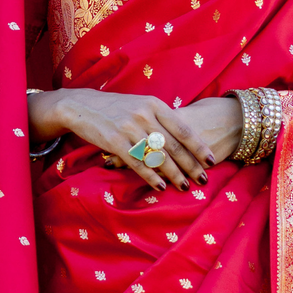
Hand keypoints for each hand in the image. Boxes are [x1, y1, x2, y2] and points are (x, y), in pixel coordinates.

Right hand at [28, 90, 238, 190]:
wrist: (81, 105)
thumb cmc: (115, 108)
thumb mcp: (140, 105)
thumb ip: (160, 118)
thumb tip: (184, 136)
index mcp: (155, 105)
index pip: (183, 128)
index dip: (199, 146)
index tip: (211, 160)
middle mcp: (145, 115)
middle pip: (174, 145)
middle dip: (190, 165)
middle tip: (202, 179)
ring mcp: (130, 129)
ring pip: (158, 157)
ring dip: (173, 175)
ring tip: (185, 187)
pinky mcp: (115, 142)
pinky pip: (138, 163)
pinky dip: (151, 177)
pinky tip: (160, 187)